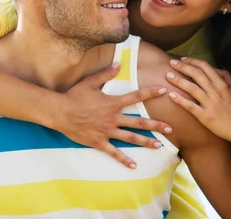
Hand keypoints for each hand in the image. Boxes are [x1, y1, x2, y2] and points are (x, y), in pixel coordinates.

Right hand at [53, 62, 172, 168]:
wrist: (60, 113)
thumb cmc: (74, 96)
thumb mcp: (89, 82)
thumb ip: (105, 74)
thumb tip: (118, 65)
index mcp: (112, 103)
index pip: (135, 97)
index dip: (150, 93)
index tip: (163, 90)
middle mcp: (113, 118)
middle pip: (138, 121)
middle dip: (155, 125)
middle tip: (170, 128)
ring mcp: (107, 131)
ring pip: (130, 138)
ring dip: (146, 142)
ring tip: (159, 146)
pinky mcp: (99, 142)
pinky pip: (114, 152)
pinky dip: (124, 159)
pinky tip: (134, 165)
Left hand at [165, 57, 230, 148]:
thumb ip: (227, 78)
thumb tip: (216, 69)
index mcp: (223, 84)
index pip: (205, 67)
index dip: (192, 61)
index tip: (183, 59)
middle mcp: (216, 92)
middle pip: (196, 74)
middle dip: (182, 67)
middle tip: (171, 63)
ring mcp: (211, 104)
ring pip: (192, 88)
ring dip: (178, 80)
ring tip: (168, 75)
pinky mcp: (206, 117)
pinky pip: (190, 106)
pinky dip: (180, 100)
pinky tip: (171, 95)